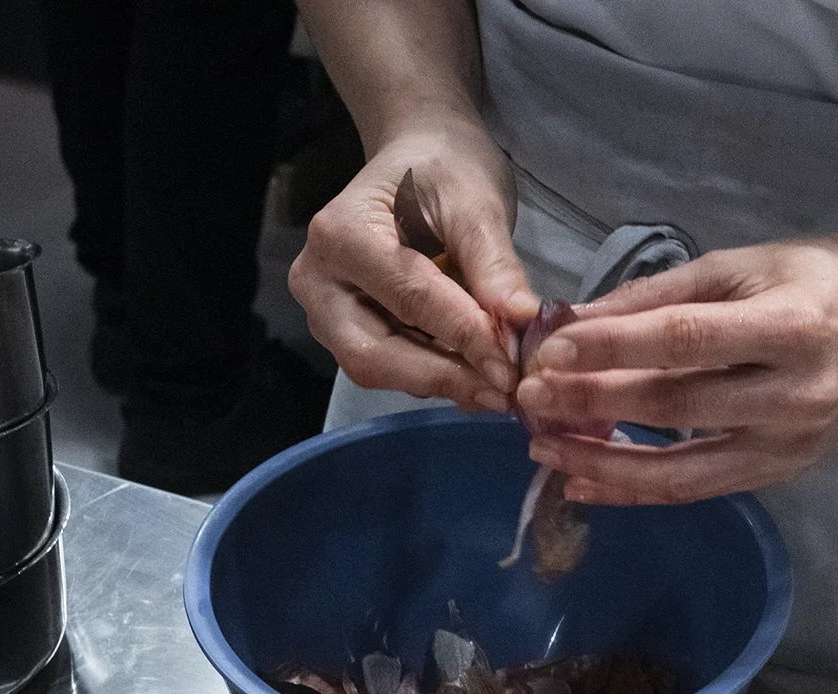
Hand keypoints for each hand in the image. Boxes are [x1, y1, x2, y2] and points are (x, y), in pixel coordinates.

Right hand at [290, 122, 539, 410]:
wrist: (417, 158)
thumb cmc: (442, 167)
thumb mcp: (475, 203)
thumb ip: (494, 267)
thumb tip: (521, 324)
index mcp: (340, 236)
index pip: (408, 300)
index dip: (464, 338)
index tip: (514, 366)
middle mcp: (316, 281)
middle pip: (374, 354)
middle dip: (443, 377)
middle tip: (504, 392)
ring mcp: (323, 311)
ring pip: (377, 369)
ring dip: (441, 382)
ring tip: (498, 385)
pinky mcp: (343, 330)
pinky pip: (387, 366)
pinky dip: (434, 374)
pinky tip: (477, 374)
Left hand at [518, 238, 837, 504]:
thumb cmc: (826, 281)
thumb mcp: (748, 264)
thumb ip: (661, 294)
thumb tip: (576, 320)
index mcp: (792, 327)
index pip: (683, 342)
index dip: (610, 349)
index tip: (548, 353)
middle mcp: (795, 395)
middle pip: (673, 407)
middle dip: (589, 405)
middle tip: (525, 400)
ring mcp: (790, 446)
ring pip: (679, 469)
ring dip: (600, 462)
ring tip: (541, 448)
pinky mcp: (782, 475)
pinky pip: (696, 490)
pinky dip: (636, 489)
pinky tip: (584, 480)